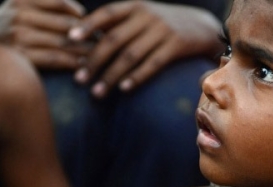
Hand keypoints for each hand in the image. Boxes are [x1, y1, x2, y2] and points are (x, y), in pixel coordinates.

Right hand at [0, 0, 92, 70]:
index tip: (95, 22)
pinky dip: (70, 62)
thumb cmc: (2, 33)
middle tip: (105, 41)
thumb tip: (77, 11)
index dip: (78, 12)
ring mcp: (18, 35)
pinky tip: (81, 65)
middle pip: (63, 23)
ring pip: (61, 41)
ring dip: (83, 49)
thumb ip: (42, 5)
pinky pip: (53, 58)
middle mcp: (18, 14)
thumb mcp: (16, 10)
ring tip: (98, 54)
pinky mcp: (19, 56)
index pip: (58, 2)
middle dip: (87, 33)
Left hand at [69, 1, 221, 96]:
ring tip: (97, 92)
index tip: (69, 39)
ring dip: (111, 76)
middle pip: (114, 39)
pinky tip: (124, 89)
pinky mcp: (176, 45)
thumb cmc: (162, 25)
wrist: (202, 26)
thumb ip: (118, 24)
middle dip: (94, 61)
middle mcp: (147, 15)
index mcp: (135, 6)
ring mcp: (162, 30)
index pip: (106, 14)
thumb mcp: (142, 16)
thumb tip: (82, 40)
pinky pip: (153, 64)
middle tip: (79, 79)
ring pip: (130, 55)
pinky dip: (137, 77)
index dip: (87, 26)